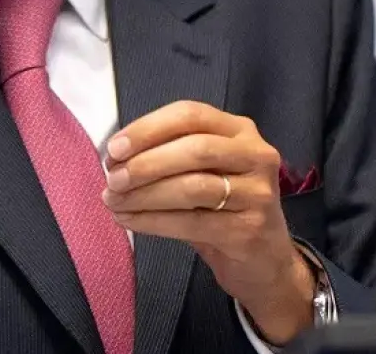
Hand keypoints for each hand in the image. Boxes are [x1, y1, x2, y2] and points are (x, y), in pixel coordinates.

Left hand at [101, 101, 315, 344]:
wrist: (263, 259)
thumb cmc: (222, 206)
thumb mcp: (201, 171)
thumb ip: (167, 155)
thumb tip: (114, 156)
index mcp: (239, 130)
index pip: (190, 115)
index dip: (148, 128)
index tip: (114, 148)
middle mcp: (255, 154)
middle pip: (194, 149)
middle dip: (145, 163)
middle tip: (112, 179)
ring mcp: (258, 192)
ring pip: (193, 187)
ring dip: (145, 195)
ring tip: (114, 202)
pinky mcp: (250, 229)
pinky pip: (193, 222)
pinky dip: (154, 221)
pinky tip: (130, 221)